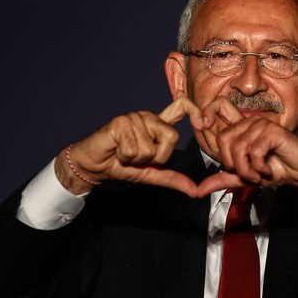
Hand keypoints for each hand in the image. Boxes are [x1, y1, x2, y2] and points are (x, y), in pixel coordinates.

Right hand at [55, 97, 203, 195]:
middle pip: (171, 136)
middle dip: (157, 157)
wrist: (94, 166)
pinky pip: (134, 148)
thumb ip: (173, 179)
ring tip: (125, 154)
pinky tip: (117, 151)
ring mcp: (134, 117)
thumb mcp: (152, 174)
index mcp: (158, 124)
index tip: (203, 124)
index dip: (195, 111)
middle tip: (140, 157)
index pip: (182, 106)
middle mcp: (148, 117)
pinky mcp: (119, 122)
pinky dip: (125, 157)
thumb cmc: (121, 165)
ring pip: (150, 147)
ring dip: (137, 159)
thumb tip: (195, 190)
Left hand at [197, 97, 297, 202]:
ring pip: (238, 147)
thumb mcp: (244, 177)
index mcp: (241, 128)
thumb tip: (198, 190)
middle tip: (246, 174)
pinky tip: (268, 169)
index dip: (206, 111)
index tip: (200, 124)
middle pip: (223, 138)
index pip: (218, 106)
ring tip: (258, 174)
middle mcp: (250, 122)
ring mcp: (261, 124)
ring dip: (246, 170)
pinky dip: (259, 167)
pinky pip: (253, 151)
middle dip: (232, 164)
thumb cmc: (277, 170)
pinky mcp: (273, 131)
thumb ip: (222, 179)